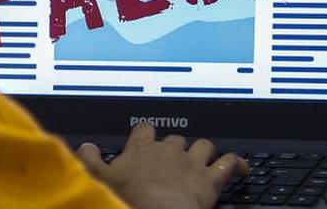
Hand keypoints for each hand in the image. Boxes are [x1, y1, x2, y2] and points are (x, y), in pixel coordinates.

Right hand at [76, 123, 248, 208]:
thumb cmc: (129, 196)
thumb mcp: (99, 178)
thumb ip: (91, 160)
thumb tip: (85, 147)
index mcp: (141, 149)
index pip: (145, 129)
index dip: (147, 134)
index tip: (147, 139)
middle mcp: (168, 150)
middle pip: (175, 138)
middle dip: (176, 146)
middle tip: (174, 158)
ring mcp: (191, 163)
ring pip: (203, 145)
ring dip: (205, 150)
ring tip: (204, 158)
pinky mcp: (211, 178)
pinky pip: (230, 163)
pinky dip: (238, 164)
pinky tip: (241, 168)